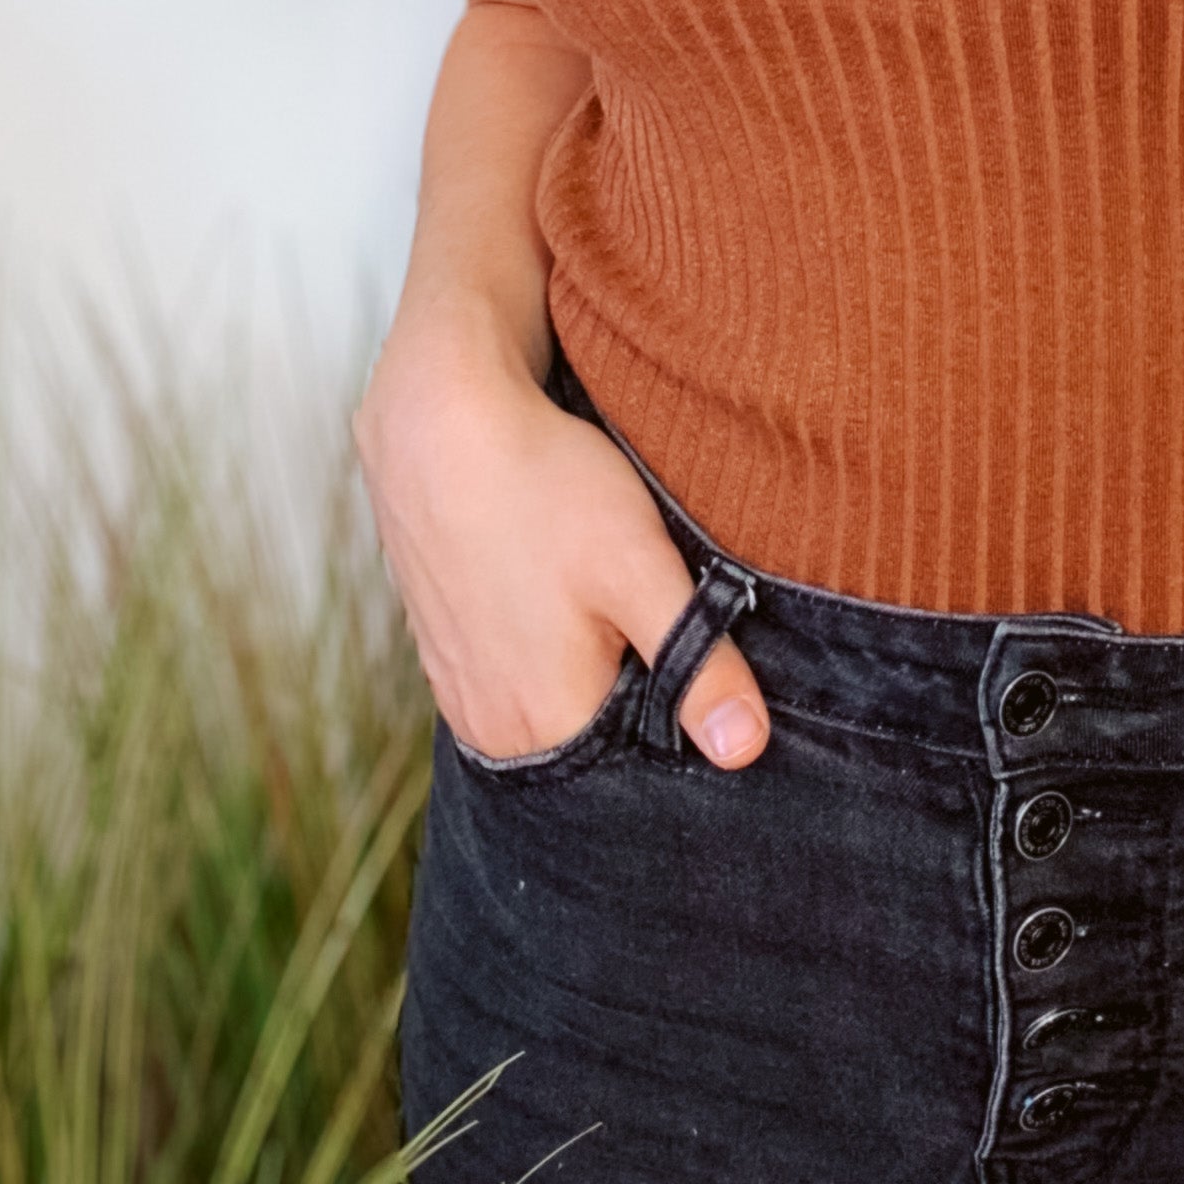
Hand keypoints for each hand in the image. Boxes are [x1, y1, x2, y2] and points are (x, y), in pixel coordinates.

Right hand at [354, 310, 769, 769]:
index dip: (682, 715)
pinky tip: (559, 589)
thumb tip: (746, 749)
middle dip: (637, 692)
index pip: (639, 763)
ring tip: (603, 594)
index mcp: (545, 726)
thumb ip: (697, 667)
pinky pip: (513, 672)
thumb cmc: (546, 487)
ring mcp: (458, 688)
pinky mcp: (441, 647)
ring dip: (589, 666)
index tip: (702, 657)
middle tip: (652, 611)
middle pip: (594, 737)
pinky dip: (546, 645)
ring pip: (553, 703)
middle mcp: (491, 726)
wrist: (437, 419)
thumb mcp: (640, 568)